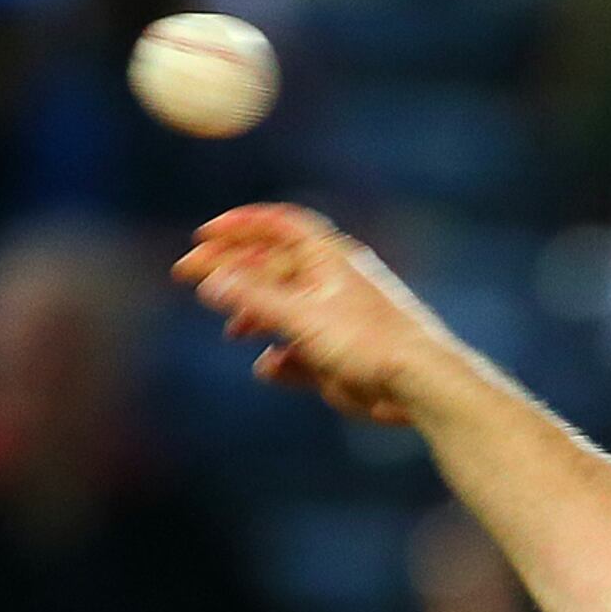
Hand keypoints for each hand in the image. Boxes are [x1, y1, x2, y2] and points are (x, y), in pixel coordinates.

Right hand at [174, 205, 454, 424]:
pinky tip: (268, 368)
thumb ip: (254, 297)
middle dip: (232, 272)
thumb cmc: (369, 341)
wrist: (421, 385)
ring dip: (255, 317)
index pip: (279, 226)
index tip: (204, 235)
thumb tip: (211, 279)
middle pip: (272, 268)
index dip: (240, 225)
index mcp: (329, 258)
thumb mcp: (301, 314)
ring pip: (284, 311)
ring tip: (232, 331)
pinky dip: (282, 359)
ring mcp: (337, 321)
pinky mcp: (342, 358)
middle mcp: (333, 283)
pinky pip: (301, 354)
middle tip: (189, 277)